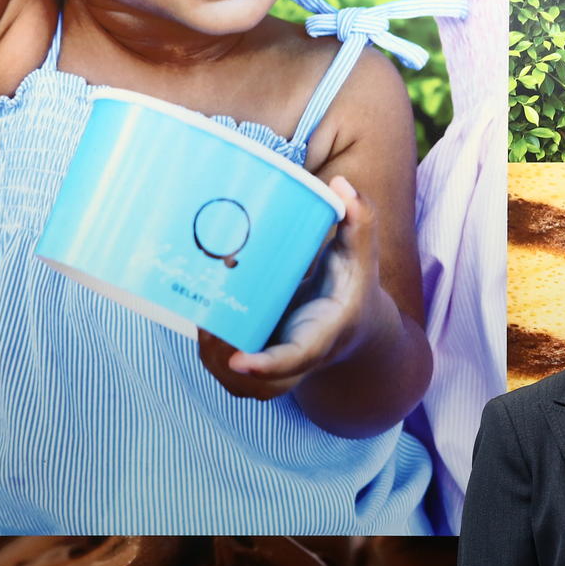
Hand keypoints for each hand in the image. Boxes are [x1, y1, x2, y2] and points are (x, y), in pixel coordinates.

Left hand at [197, 177, 375, 399]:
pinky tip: (204, 323)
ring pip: (238, 380)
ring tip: (203, 317)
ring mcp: (280, 368)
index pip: (296, 358)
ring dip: (213, 356)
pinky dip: (213, 355)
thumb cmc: (353, 287)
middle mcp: (301, 360)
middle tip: (206, 323)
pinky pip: (231, 371)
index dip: (266, 365)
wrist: (356, 325)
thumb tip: (342, 185)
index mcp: (325, 335)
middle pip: (257, 379)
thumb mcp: (361, 257)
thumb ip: (360, 223)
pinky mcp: (263, 363)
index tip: (239, 362)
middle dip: (224, 356)